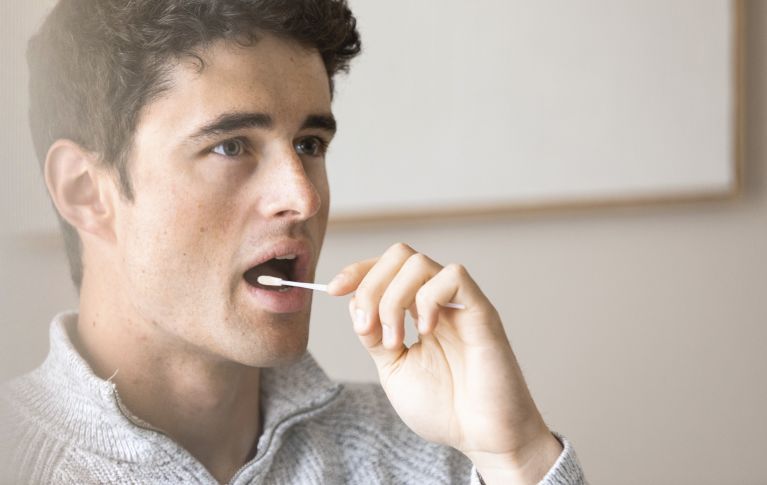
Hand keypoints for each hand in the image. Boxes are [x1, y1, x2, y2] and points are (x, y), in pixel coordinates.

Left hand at [328, 243, 562, 484]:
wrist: (482, 438)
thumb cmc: (445, 408)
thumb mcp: (393, 369)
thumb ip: (374, 335)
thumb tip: (355, 302)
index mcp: (416, 311)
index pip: (386, 268)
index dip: (357, 272)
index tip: (332, 290)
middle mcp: (438, 301)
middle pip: (399, 255)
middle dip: (370, 285)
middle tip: (367, 328)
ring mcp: (459, 304)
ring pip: (419, 261)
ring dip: (393, 298)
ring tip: (396, 340)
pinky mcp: (481, 311)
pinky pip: (453, 276)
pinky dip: (427, 299)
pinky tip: (425, 331)